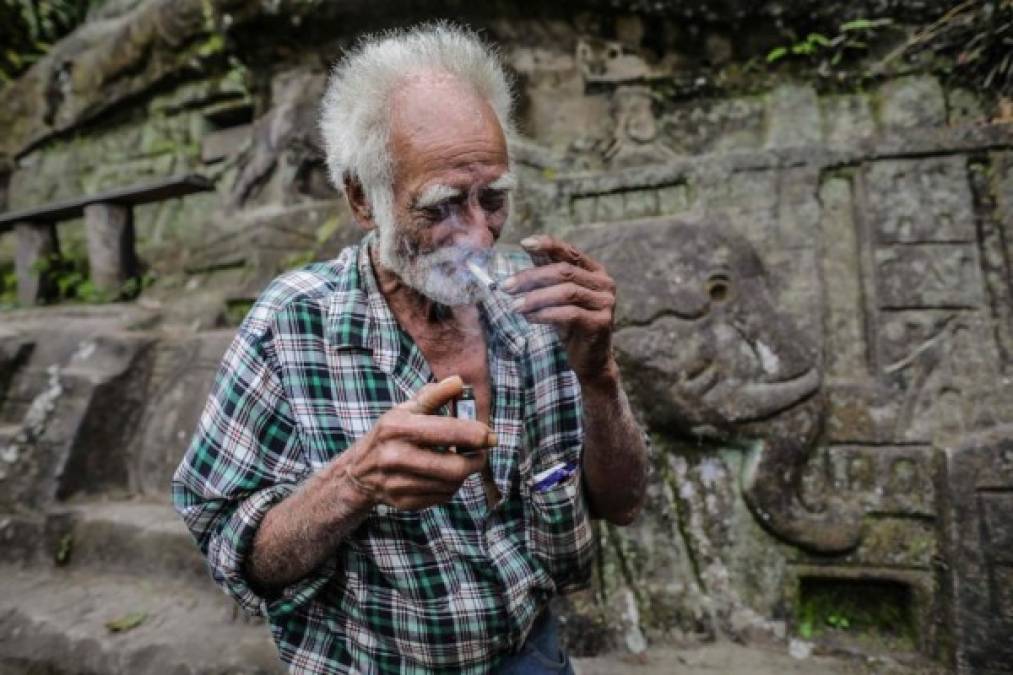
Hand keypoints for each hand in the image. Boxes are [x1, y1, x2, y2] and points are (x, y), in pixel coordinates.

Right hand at [344, 375, 493, 509]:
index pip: (448, 432)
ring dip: (464, 473)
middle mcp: (396, 457)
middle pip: (455, 467)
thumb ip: (434, 395)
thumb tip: (459, 382)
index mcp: (397, 428)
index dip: (477, 435)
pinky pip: (443, 497)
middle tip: (481, 454)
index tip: (491, 436)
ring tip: (461, 461)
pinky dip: (451, 486)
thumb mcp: (406, 410)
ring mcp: (399, 483)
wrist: (358, 472)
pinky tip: (444, 475)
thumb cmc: (390, 434)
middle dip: (477, 460)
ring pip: (452, 484)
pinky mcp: (405, 503)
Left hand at [503, 234, 618, 385]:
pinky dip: (545, 314)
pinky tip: (529, 318)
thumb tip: (527, 246)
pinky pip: (569, 314)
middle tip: (506, 286)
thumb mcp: (558, 296)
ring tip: (514, 306)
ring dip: (536, 298)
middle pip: (564, 272)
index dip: (548, 245)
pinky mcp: (601, 323)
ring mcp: (605, 303)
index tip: (524, 243)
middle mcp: (604, 284)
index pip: (570, 251)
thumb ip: (547, 272)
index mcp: (595, 271)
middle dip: (532, 277)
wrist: (590, 360)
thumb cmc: (571, 325)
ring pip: (566, 292)